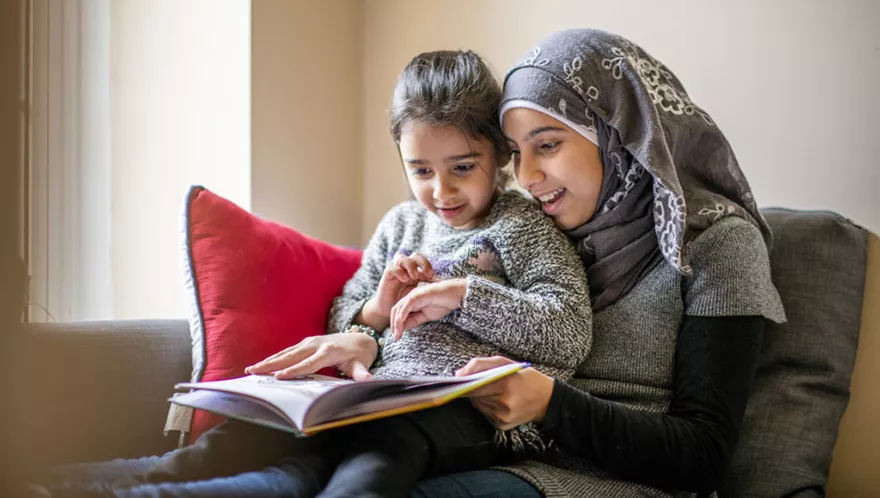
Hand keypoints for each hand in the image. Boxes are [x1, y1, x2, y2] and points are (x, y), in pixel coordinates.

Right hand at [244, 333, 377, 380]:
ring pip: (286, 352)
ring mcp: (309, 342)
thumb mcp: (362, 364)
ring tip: (251, 369)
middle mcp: (316, 344)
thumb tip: (368, 380)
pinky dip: (274, 358)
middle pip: (292, 356)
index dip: (295, 370)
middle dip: (272, 364)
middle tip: (254, 371)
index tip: (280, 376)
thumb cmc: (360, 355)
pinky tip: (262, 365)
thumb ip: (362, 373)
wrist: (360, 338)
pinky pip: (288, 351)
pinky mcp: (306, 343)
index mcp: (328, 351)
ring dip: (269, 360)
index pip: (309, 363)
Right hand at [366, 252, 435, 329]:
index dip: (429, 268)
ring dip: (410, 266)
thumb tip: (441, 284)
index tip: (435, 279)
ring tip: (416, 277)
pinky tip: (405, 279)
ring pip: (402, 258)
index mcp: (414, 272)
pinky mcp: (386, 276)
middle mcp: (405, 269)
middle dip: (423, 262)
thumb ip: (427, 289)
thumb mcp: (418, 295)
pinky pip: (391, 268)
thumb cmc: (405, 304)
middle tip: (428, 274)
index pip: (423, 262)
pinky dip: (399, 271)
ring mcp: (395, 271)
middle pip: (415, 256)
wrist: (388, 312)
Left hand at [389, 278, 466, 339]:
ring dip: (396, 324)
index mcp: (412, 301)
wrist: (455, 295)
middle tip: (396, 338)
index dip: (396, 325)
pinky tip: (400, 328)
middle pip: (395, 311)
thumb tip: (403, 328)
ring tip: (397, 335)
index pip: (399, 312)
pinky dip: (401, 318)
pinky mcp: (416, 295)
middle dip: (393, 325)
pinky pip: (405, 308)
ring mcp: (412, 295)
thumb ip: (414, 320)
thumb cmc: (443, 303)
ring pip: (398, 310)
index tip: (397, 336)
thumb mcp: (426, 316)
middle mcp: (410, 297)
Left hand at [455, 356, 554, 430]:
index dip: (463, 384)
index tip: (455, 382)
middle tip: (475, 382)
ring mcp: (503, 417)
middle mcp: (504, 403)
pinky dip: (487, 407)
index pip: (475, 386)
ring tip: (493, 391)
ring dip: (480, 398)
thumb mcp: (505, 363)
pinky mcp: (502, 426)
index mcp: (506, 385)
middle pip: (475, 396)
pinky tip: (498, 401)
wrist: (547, 400)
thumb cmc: (525, 377)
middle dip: (472, 389)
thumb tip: (458, 374)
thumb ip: (480, 364)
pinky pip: (485, 414)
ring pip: (478, 405)